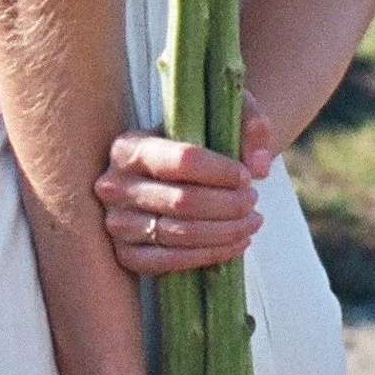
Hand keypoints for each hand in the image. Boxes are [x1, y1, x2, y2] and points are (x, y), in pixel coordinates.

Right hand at [95, 106, 274, 279]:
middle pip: (184, 201)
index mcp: (129, 146)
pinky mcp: (126, 255)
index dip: (222, 171)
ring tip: (252, 221)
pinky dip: (211, 255)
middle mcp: (115, 185)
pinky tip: (237, 243)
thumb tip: (259, 166)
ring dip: (226, 232)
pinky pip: (171, 262)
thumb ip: (249, 124)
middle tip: (253, 200)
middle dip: (229, 204)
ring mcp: (117, 224)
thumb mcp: (220, 112)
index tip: (247, 176)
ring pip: (181, 234)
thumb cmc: (194, 139)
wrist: (167, 172)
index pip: (182, 160)